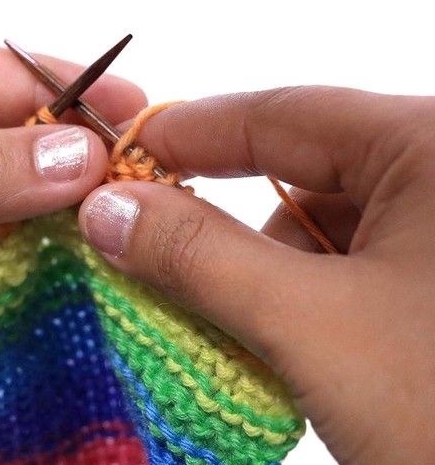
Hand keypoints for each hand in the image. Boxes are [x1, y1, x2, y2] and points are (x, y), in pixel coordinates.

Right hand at [79, 87, 434, 464]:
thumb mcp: (315, 327)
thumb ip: (200, 258)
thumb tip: (110, 212)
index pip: (283, 115)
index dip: (188, 133)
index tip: (119, 159)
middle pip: (302, 175)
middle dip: (225, 225)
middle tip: (150, 257)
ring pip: (326, 233)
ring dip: (264, 278)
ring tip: (229, 332)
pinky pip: (354, 273)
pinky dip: (303, 305)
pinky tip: (281, 350)